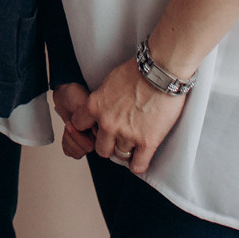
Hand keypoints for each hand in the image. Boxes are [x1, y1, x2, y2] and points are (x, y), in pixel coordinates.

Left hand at [51, 81, 93, 159]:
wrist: (65, 92)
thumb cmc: (76, 95)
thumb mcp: (84, 104)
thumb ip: (90, 119)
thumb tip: (95, 133)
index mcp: (102, 127)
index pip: (97, 145)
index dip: (82, 137)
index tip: (76, 126)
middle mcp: (96, 135)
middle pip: (86, 150)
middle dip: (74, 137)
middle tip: (70, 124)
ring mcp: (86, 138)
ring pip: (78, 153)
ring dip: (69, 139)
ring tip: (68, 125)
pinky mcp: (77, 140)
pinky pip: (71, 152)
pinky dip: (65, 143)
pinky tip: (67, 132)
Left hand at [80, 56, 186, 175]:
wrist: (160, 73)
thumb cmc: (137, 72)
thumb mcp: (109, 82)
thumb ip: (102, 99)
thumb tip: (102, 107)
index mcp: (95, 106)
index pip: (79, 125)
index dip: (88, 127)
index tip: (96, 127)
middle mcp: (108, 123)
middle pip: (100, 149)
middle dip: (109, 145)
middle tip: (118, 139)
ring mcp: (127, 134)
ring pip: (120, 155)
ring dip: (127, 151)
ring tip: (134, 144)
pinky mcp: (147, 142)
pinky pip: (138, 165)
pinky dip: (138, 164)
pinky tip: (141, 158)